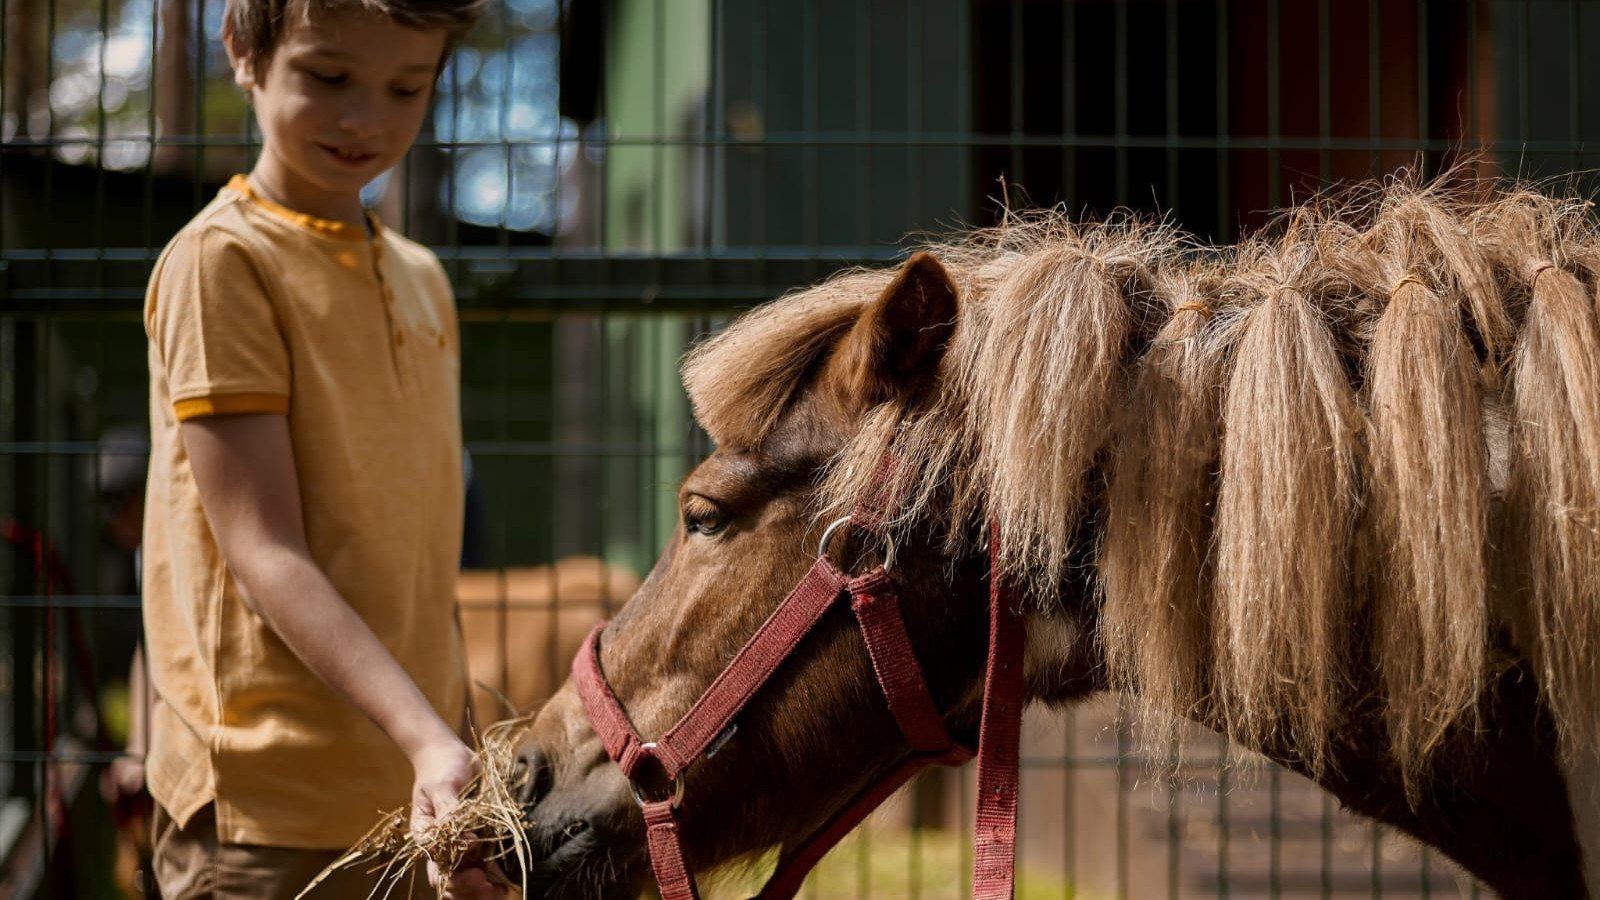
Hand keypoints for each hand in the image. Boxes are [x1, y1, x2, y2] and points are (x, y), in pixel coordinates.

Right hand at [408, 738, 506, 898]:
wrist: (451, 754)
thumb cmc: (442, 768)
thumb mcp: (443, 785)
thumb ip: (449, 812)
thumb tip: (465, 839)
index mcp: (426, 836)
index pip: (436, 863)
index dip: (454, 869)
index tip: (475, 854)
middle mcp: (441, 846)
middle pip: (449, 879)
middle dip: (467, 887)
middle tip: (486, 885)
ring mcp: (459, 846)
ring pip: (465, 879)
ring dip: (480, 890)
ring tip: (498, 892)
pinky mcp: (478, 842)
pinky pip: (483, 866)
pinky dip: (492, 879)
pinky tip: (504, 884)